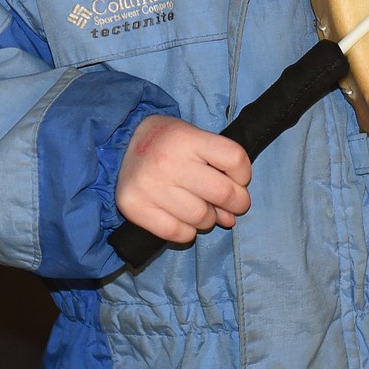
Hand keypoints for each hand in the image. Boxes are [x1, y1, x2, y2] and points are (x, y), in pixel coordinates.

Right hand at [115, 115, 251, 243]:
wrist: (123, 143)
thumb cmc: (169, 141)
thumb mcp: (196, 136)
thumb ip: (219, 164)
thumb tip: (233, 211)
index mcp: (188, 139)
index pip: (234, 159)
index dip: (244, 174)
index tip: (240, 180)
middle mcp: (169, 162)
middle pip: (221, 193)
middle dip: (236, 203)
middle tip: (233, 206)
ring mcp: (150, 186)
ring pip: (200, 217)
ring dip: (210, 220)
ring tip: (206, 212)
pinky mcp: (134, 207)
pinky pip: (176, 232)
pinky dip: (188, 232)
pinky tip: (187, 222)